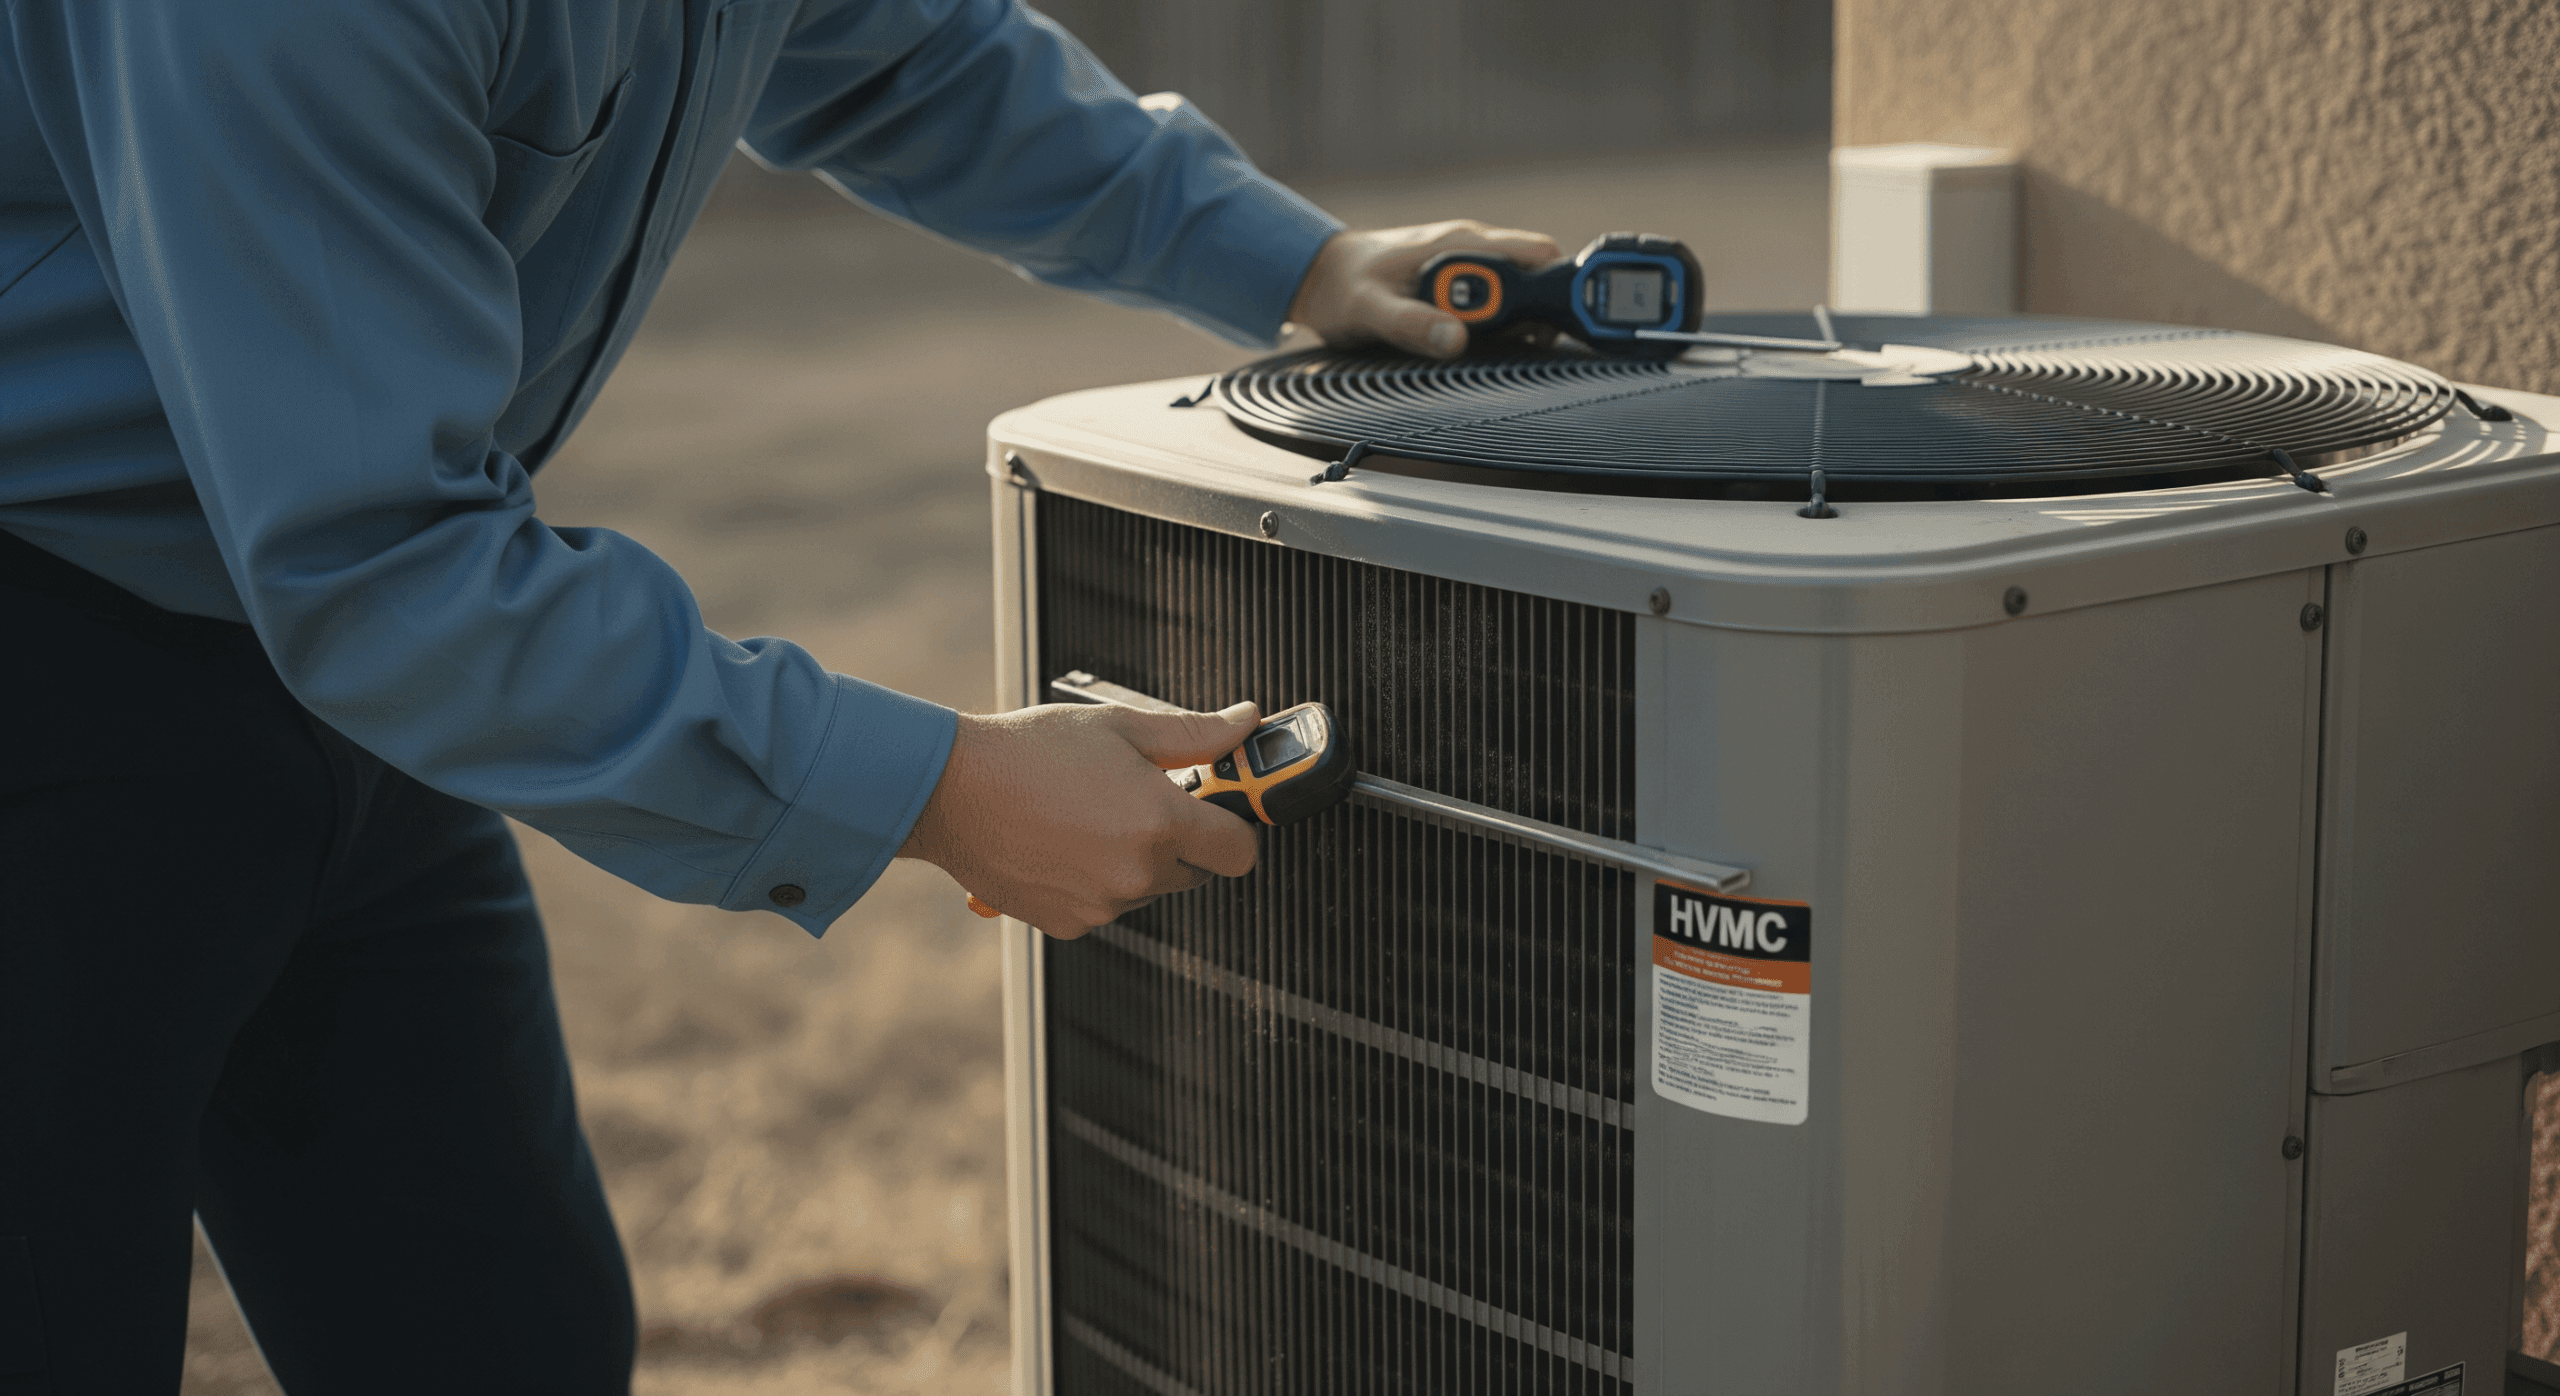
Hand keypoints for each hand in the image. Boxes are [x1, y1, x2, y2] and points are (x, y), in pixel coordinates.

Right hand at [900, 701, 1263, 938]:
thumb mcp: (1120, 726)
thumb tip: (1245, 724)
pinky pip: (1106, 906)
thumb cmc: (1030, 751)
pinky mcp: (1070, 925)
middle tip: (1140, 801)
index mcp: (1161, 822)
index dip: (1235, 828)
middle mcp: (1138, 873)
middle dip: (1182, 840)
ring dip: (1138, 861)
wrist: (951, 790)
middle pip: (1197, 871)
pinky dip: (1097, 882)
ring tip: (1090, 816)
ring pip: (1150, 889)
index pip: (1240, 851)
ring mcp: (1104, 905)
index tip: (1220, 812)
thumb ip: (1195, 732)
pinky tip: (1065, 843)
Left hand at [1288, 221, 1563, 358]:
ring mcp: (1468, 262)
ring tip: (1487, 348)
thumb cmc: (1342, 287)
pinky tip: (1475, 343)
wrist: (1321, 272)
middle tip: (1509, 347)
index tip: (1542, 329)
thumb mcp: (1368, 310)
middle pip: (1537, 275)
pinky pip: (1500, 300)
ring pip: (1521, 290)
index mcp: (1459, 243)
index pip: (1538, 254)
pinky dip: (1500, 324)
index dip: (1552, 290)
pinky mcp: (1461, 280)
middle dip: (1536, 314)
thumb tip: (1456, 340)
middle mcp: (1471, 246)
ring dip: (1516, 322)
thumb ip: (1410, 324)